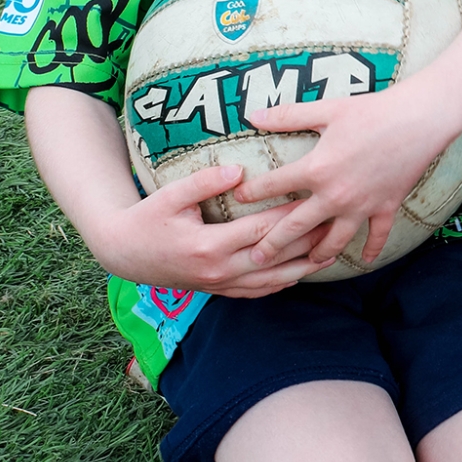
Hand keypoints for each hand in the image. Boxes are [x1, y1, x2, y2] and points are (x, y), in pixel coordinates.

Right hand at [85, 165, 316, 298]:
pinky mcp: (218, 290)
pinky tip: (300, 275)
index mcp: (209, 245)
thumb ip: (203, 182)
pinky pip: (256, 292)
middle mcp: (219, 270)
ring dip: (302, 268)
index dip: (292, 216)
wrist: (123, 253)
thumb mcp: (169, 196)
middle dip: (308, 241)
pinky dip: (280, 284)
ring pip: (271, 280)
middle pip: (275, 256)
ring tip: (331, 254)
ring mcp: (220, 284)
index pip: (262, 229)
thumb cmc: (146, 219)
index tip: (317, 200)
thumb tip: (238, 170)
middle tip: (338, 225)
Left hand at [238, 83, 454, 270]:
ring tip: (305, 265)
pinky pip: (377, 236)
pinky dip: (372, 250)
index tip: (239, 200)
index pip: (274, 185)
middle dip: (272, 244)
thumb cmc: (372, 111)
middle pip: (296, 227)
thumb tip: (252, 114)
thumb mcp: (326, 110)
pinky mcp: (386, 207)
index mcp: (316, 169)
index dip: (252, 193)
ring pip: (334, 241)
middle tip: (255, 258)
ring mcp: (362, 205)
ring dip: (317, 255)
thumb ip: (288, 115)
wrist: (418, 120)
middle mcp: (335, 195)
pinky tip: (365, 261)